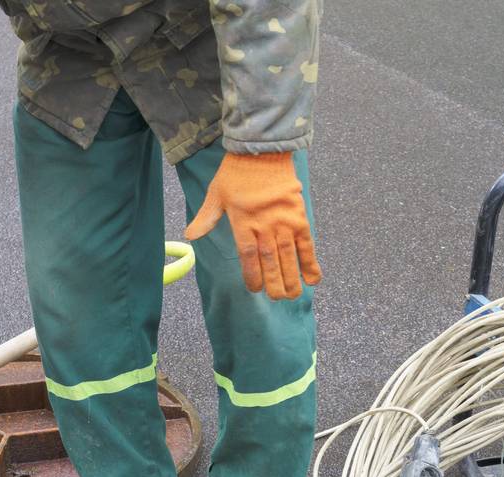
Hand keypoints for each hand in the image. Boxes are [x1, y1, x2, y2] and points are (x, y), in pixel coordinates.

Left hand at [184, 152, 320, 300]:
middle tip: (277, 298)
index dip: (253, 276)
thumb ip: (206, 217)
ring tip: (293, 296)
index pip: (248, 257)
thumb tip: (190, 236)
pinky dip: (311, 262)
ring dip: (292, 279)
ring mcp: (284, 223)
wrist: (263, 150)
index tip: (255, 289)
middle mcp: (264, 226)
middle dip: (274, 284)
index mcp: (243, 223)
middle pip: (270, 262)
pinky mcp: (300, 217)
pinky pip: (307, 245)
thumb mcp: (216, 193)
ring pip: (288, 258)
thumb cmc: (236, 172)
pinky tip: (313, 279)